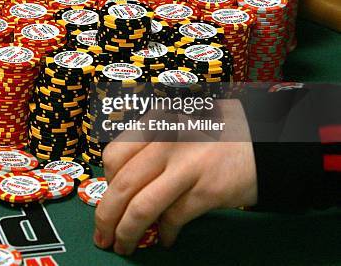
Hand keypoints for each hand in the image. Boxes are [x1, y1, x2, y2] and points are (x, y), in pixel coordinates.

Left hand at [94, 99, 257, 254]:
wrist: (267, 139)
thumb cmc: (216, 134)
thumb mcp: (177, 126)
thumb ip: (151, 147)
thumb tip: (123, 185)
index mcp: (155, 122)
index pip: (114, 155)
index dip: (107, 184)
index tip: (108, 201)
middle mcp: (166, 140)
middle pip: (123, 185)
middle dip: (107, 216)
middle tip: (103, 236)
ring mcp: (187, 165)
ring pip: (142, 207)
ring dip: (128, 232)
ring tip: (125, 246)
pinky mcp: (208, 189)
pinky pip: (174, 218)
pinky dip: (165, 233)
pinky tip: (166, 240)